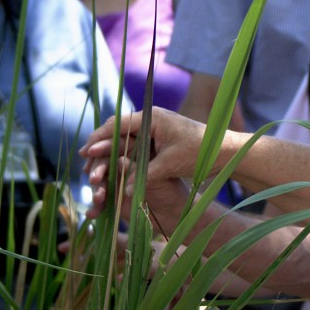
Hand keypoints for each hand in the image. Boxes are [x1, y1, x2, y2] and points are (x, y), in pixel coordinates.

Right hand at [81, 108, 210, 219]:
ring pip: (125, 138)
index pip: (118, 125)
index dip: (99, 138)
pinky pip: (135, 146)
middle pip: (117, 129)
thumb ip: (145, 175)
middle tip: (84, 159)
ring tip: (94, 164)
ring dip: (110, 151)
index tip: (85, 151)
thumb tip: (125, 192)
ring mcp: (154, 129)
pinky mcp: (159, 140)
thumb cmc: (200, 152)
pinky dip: (123, 155)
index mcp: (152, 118)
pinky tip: (113, 167)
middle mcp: (151, 120)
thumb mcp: (170, 164)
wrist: (224, 150)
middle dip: (100, 144)